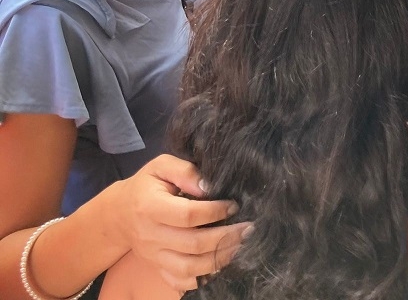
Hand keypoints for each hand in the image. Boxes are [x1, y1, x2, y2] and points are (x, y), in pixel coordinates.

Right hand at [110, 155, 251, 292]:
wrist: (119, 213)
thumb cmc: (146, 185)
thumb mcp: (161, 166)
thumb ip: (185, 172)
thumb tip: (209, 186)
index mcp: (151, 208)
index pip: (188, 215)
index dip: (215, 211)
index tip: (234, 205)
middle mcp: (152, 236)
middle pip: (192, 244)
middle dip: (225, 237)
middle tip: (248, 228)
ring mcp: (154, 256)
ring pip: (188, 268)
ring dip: (219, 259)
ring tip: (240, 246)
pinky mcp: (157, 267)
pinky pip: (179, 281)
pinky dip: (200, 278)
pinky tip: (219, 264)